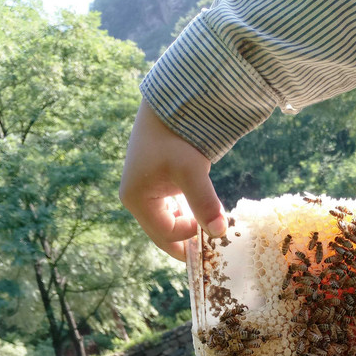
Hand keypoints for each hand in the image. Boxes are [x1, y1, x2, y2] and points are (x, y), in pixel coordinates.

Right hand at [119, 100, 226, 260]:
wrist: (171, 104)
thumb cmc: (176, 136)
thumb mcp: (191, 171)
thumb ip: (204, 203)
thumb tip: (219, 232)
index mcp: (136, 199)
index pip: (165, 234)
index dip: (189, 236)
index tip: (211, 227)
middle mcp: (135, 199)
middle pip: (163, 234)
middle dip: (186, 243)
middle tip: (212, 251)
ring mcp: (144, 192)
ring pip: (168, 223)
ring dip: (188, 230)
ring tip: (210, 233)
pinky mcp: (155, 184)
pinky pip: (171, 211)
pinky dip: (187, 217)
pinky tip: (203, 215)